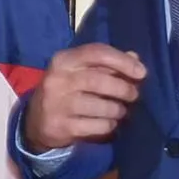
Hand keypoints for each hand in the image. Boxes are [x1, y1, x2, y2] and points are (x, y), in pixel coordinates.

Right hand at [23, 44, 146, 149]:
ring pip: (101, 106)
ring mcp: (57, 104)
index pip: (97, 53)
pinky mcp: (60, 126)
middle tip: (134, 95)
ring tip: (120, 110)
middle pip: (100, 81)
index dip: (122, 61)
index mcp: (63, 60)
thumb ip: (106, 64)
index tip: (142, 73)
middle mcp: (57, 79)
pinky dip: (109, 125)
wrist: (36, 122)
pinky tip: (109, 123)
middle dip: (124, 89)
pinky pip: (97, 126)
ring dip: (118, 110)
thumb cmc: (66, 91)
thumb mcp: (80, 71)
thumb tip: (135, 59)